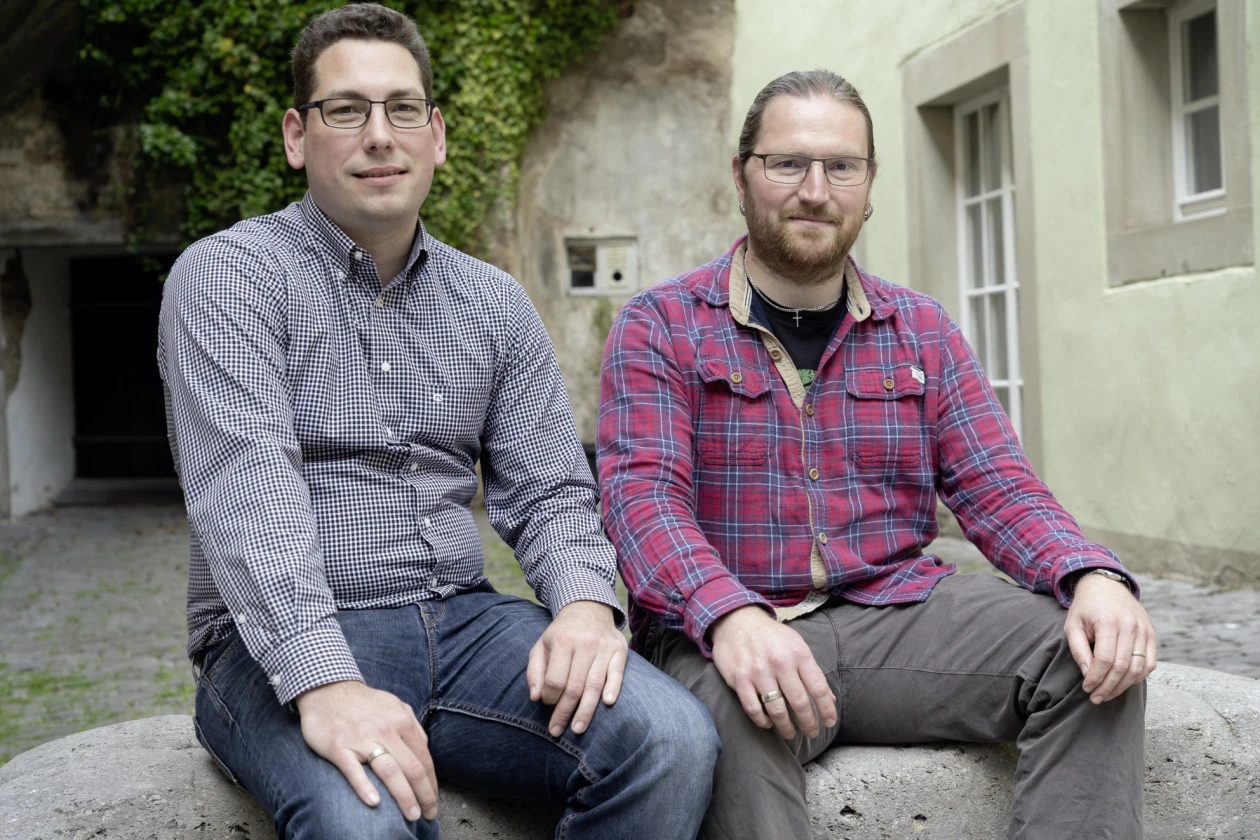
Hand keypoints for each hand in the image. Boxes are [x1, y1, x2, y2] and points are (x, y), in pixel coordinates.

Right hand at [294, 680, 437, 821]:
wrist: (326, 690)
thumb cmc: (363, 703)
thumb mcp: (394, 705)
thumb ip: (411, 726)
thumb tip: (424, 749)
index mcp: (402, 721)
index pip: (424, 758)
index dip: (431, 783)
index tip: (433, 800)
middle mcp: (386, 730)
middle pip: (412, 768)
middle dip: (424, 795)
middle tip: (428, 814)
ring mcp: (362, 739)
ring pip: (390, 771)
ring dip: (404, 796)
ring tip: (411, 815)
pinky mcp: (339, 747)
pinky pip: (354, 770)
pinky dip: (365, 787)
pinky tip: (375, 803)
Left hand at [527, 600, 627, 736]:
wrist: (588, 608)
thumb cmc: (561, 633)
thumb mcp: (541, 646)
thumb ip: (534, 671)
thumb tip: (536, 697)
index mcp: (562, 641)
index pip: (555, 680)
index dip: (549, 698)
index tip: (546, 704)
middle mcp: (584, 643)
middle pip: (574, 687)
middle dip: (564, 713)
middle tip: (557, 731)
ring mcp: (603, 647)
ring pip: (594, 685)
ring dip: (586, 711)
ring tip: (578, 728)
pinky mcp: (619, 650)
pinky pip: (617, 673)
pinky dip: (613, 688)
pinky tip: (608, 704)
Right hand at [709, 605, 835, 738]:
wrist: (736, 621)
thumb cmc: (771, 636)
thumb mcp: (796, 645)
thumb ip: (812, 671)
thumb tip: (829, 698)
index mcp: (798, 653)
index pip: (818, 688)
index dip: (826, 709)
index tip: (829, 723)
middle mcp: (780, 663)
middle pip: (800, 702)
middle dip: (809, 723)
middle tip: (812, 733)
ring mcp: (758, 671)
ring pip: (777, 709)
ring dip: (786, 727)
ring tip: (790, 733)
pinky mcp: (740, 679)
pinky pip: (753, 708)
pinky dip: (762, 720)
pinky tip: (768, 723)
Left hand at [1064, 573, 1157, 703]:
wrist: (1105, 585)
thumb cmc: (1085, 607)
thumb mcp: (1072, 625)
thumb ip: (1079, 650)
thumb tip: (1088, 675)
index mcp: (1108, 622)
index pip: (1106, 660)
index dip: (1096, 678)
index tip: (1087, 689)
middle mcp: (1130, 626)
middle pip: (1123, 667)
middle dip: (1108, 687)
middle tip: (1096, 698)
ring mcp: (1144, 630)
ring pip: (1138, 668)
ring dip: (1123, 686)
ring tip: (1108, 694)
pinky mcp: (1151, 633)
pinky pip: (1150, 663)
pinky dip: (1139, 677)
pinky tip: (1124, 683)